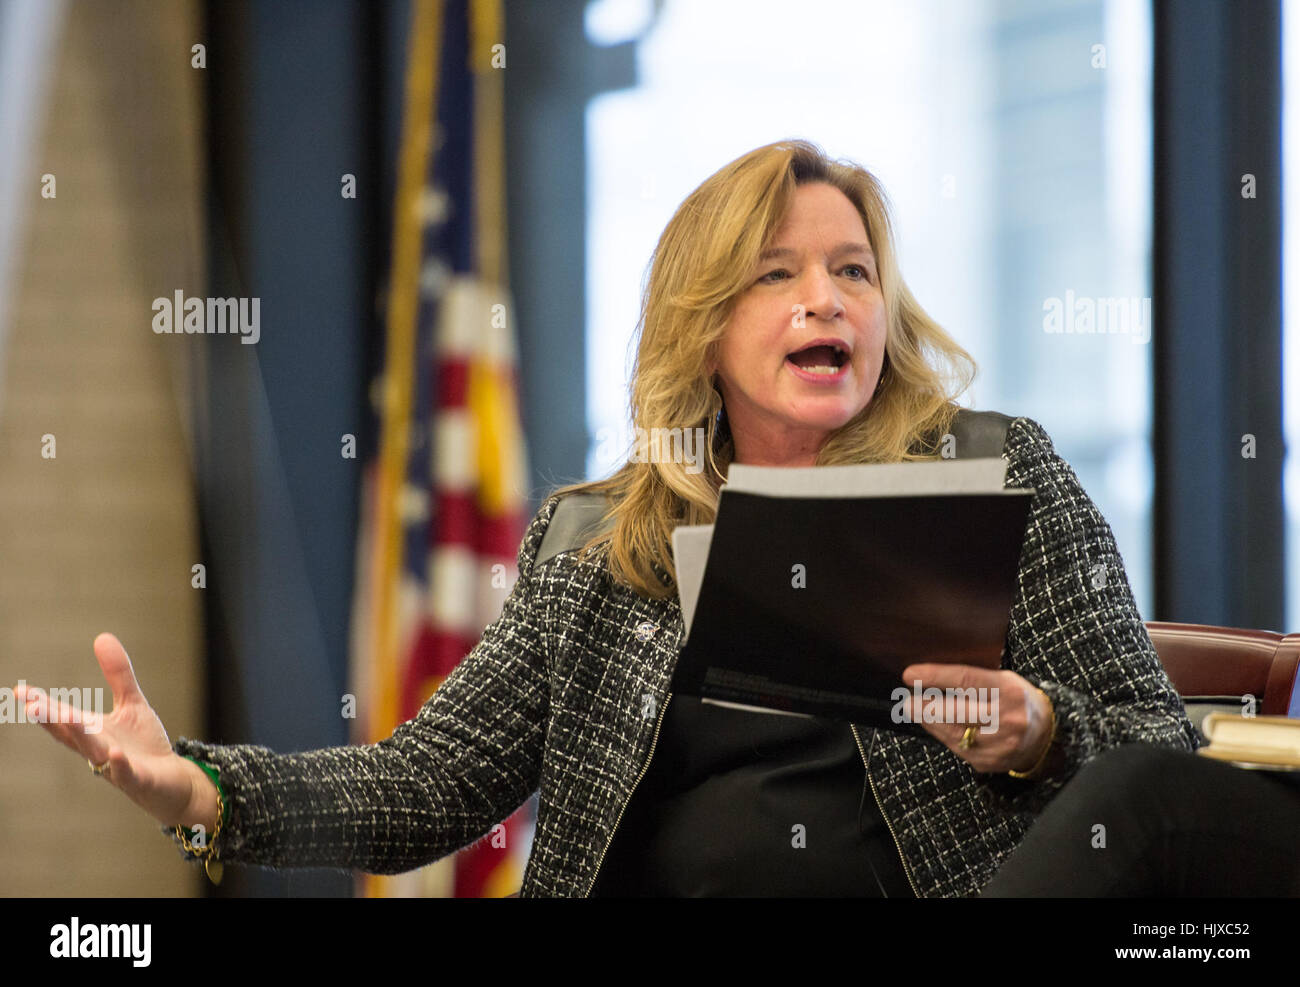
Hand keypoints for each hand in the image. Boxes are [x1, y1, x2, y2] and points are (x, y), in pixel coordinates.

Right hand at [14, 633, 207, 827]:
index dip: (42, 707)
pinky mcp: (139, 780)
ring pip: (95, 753)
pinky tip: (115, 754)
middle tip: (31, 704)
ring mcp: (116, 768)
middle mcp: (97, 751)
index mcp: (92, 732)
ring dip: (82, 736)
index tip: (20, 691)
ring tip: (70, 717)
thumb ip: (117, 675)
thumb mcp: (131, 704)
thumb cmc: (143, 745)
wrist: (171, 780)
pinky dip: (119, 766)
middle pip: (72, 735)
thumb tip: (102, 636)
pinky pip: (126, 774)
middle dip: (53, 719)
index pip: (63, 719)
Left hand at [898, 663, 1053, 773]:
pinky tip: (932, 725)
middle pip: (957, 712)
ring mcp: (998, 744)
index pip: (966, 680)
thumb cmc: (1017, 701)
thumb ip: (973, 680)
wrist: (1045, 737)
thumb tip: (932, 678)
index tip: (910, 674)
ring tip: (915, 709)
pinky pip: (956, 747)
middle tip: (907, 700)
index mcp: (1009, 692)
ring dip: (929, 721)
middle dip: (926, 706)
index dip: (935, 676)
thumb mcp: (1003, 680)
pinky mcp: (988, 762)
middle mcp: (1006, 719)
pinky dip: (941, 735)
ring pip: (952, 733)